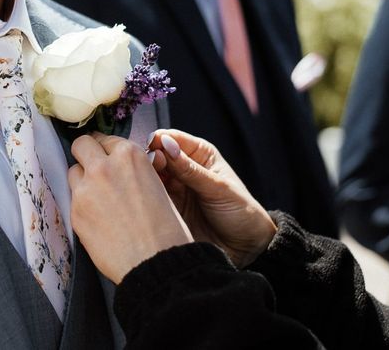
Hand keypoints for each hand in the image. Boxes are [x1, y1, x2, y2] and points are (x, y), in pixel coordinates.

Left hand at [68, 133, 193, 283]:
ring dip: (82, 180)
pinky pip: (72, 199)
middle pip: (82, 144)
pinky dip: (81, 205)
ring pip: (73, 171)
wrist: (156, 263)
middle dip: (87, 154)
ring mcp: (86, 188)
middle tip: (94, 169)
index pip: (106, 139)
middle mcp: (104, 165)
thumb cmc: (166, 229)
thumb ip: (135, 170)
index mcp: (129, 155)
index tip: (106, 157)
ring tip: (98, 199)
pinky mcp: (75, 211)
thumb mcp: (157, 185)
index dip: (107, 150)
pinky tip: (97, 219)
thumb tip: (123, 167)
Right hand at [148, 129, 276, 267]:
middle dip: (151, 157)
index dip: (160, 139)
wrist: (245, 249)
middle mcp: (184, 167)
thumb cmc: (241, 212)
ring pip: (151, 175)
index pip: (173, 139)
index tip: (152, 145)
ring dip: (146, 176)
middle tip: (151, 164)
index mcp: (200, 154)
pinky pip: (150, 196)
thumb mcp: (217, 188)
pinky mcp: (167, 207)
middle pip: (158, 155)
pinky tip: (143, 194)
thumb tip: (165, 144)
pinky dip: (144, 194)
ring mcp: (174, 187)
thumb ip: (189, 169)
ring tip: (146, 180)